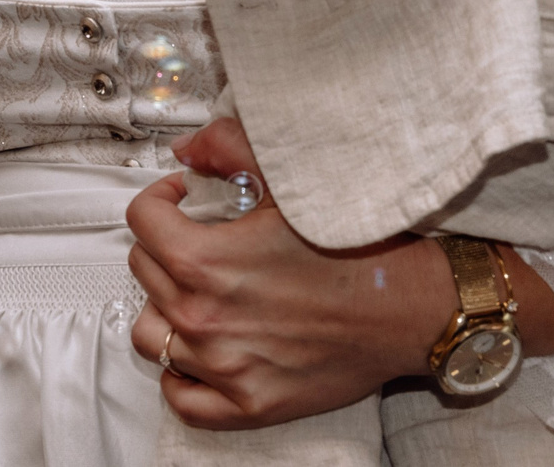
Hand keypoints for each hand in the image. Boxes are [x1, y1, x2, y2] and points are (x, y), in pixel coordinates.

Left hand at [124, 117, 553, 429]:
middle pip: (143, 272)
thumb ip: (229, 150)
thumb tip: (186, 150)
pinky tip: (200, 351)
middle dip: (166, 248)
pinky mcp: (248, 403)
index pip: (141, 220)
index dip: (161, 200)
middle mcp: (204, 317)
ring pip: (151, 334)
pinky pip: (182, 397)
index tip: (183, 200)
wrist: (413, 307)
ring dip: (166, 309)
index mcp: (205, 260)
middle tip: (201, 241)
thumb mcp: (291, 182)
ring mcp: (223, 366)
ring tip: (197, 293)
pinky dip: (181, 375)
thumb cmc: (360, 247)